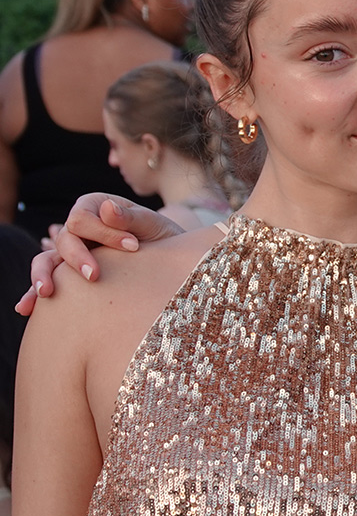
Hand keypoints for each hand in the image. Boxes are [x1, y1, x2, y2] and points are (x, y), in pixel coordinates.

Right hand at [16, 195, 181, 314]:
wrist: (171, 261)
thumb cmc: (163, 238)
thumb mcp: (154, 226)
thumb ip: (132, 217)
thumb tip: (107, 208)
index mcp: (94, 207)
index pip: (82, 218)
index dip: (103, 232)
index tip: (133, 247)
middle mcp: (78, 227)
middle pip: (64, 239)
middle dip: (77, 258)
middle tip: (94, 276)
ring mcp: (72, 250)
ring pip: (47, 260)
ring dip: (43, 276)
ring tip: (47, 293)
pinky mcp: (71, 274)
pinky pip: (49, 281)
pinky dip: (34, 294)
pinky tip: (26, 309)